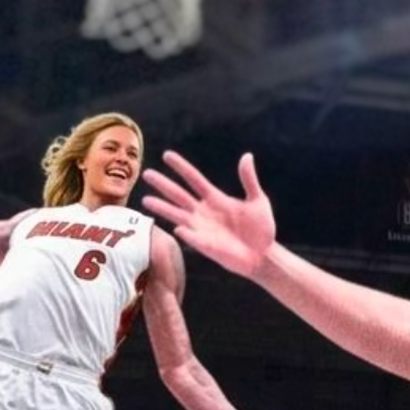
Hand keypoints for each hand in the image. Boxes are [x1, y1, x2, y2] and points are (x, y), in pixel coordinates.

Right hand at [143, 151, 277, 279]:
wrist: (264, 255)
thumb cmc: (261, 228)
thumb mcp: (258, 201)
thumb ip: (249, 180)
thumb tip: (247, 156)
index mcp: (216, 199)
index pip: (194, 179)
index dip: (181, 167)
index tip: (167, 155)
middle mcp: (204, 212)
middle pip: (179, 195)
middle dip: (163, 184)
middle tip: (146, 173)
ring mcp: (202, 228)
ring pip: (177, 215)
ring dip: (162, 208)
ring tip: (145, 200)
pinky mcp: (205, 245)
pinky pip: (192, 237)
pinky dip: (186, 232)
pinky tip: (177, 227)